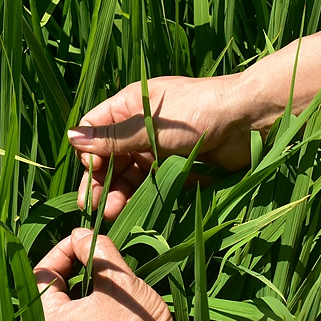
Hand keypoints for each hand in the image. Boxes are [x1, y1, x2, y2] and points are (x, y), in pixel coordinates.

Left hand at [34, 228, 191, 320]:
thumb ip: (93, 250)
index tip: (85, 239)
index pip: (42, 274)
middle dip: (70, 268)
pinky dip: (81, 311)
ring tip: (101, 274)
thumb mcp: (117, 279)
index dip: (64, 251)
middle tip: (94, 253)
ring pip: (60, 311)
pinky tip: (101, 301)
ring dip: (78, 288)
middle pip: (49, 293)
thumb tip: (79, 233)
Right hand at [67, 75, 253, 219]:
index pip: (94, 130)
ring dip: (116, 193)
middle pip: (107, 157)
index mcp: (129, 106)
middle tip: (91, 208)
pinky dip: (138, 198)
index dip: (88, 152)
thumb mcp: (150, 125)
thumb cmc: (198, 112)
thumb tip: (72, 138)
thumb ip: (112, 137)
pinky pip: (149, 185)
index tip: (93, 171)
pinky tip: (130, 212)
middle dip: (98, 181)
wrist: (248, 120)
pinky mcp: (174, 168)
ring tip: (111, 214)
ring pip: (127, 174)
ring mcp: (157, 148)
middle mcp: (139, 127)